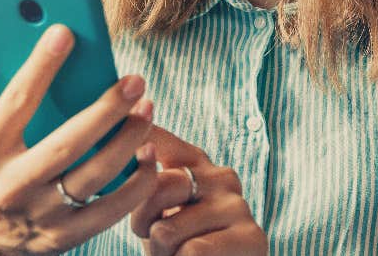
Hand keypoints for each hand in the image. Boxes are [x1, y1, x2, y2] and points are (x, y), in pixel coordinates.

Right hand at [0, 26, 159, 255]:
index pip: (16, 103)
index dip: (40, 67)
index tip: (65, 33)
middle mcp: (14, 185)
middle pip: (66, 145)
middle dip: (105, 110)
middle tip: (133, 80)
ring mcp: (42, 213)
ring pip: (94, 176)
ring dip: (127, 141)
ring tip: (146, 109)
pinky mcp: (68, 235)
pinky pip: (110, 210)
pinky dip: (135, 183)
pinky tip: (147, 154)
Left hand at [130, 127, 267, 255]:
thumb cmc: (178, 247)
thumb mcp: (154, 211)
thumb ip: (145, 180)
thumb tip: (129, 134)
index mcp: (196, 163)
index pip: (158, 141)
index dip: (136, 149)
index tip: (125, 156)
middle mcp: (220, 176)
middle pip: (155, 187)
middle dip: (142, 222)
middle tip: (158, 240)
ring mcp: (238, 205)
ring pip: (166, 230)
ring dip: (163, 254)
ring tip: (179, 255)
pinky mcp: (252, 237)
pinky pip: (192, 251)